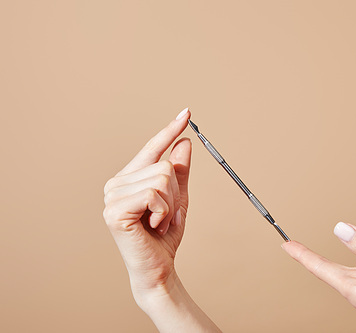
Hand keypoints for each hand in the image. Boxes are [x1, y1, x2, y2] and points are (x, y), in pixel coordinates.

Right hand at [103, 108, 191, 304]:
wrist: (157, 266)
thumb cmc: (165, 234)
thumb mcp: (178, 197)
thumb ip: (179, 171)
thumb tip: (184, 143)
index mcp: (129, 178)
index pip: (152, 148)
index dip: (169, 130)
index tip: (186, 112)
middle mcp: (116, 183)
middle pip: (164, 165)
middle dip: (175, 194)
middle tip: (164, 215)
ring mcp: (112, 196)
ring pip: (162, 179)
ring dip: (171, 205)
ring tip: (159, 222)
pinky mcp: (115, 211)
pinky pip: (155, 194)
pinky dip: (164, 212)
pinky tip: (154, 226)